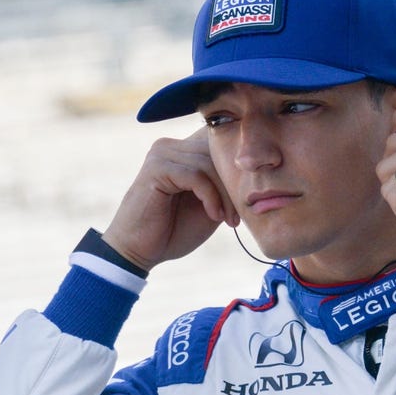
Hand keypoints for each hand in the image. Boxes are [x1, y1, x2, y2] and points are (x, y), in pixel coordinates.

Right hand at [102, 127, 238, 271]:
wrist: (140, 252)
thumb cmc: (174, 229)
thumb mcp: (211, 204)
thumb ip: (225, 184)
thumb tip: (256, 172)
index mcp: (184, 151)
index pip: (221, 142)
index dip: (238, 168)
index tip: (248, 198)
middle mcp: (171, 146)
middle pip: (218, 153)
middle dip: (234, 185)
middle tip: (239, 214)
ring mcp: (162, 154)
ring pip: (210, 164)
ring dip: (225, 195)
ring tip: (228, 219)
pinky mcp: (156, 168)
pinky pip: (196, 175)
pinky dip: (210, 197)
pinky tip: (214, 216)